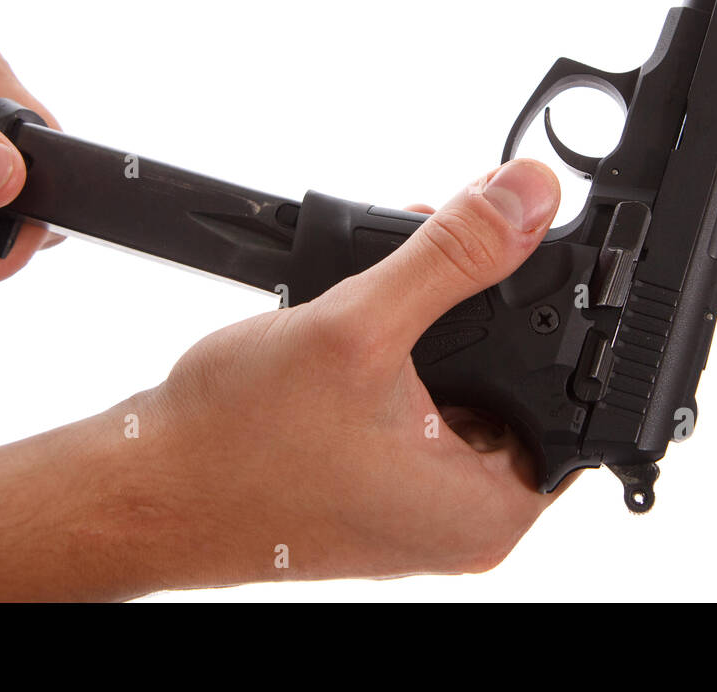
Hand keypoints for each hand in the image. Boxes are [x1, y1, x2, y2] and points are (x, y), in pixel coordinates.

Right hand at [0, 159, 568, 598]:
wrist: (137, 487)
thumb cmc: (231, 448)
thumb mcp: (358, 330)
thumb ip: (455, 257)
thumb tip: (529, 198)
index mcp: (486, 509)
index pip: (579, 405)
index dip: (561, 321)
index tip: (536, 259)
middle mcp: (460, 517)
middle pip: (517, 384)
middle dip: (484, 310)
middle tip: (452, 253)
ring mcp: (415, 501)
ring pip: (461, 384)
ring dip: (434, 322)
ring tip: (391, 282)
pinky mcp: (376, 480)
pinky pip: (417, 402)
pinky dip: (400, 351)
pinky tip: (365, 312)